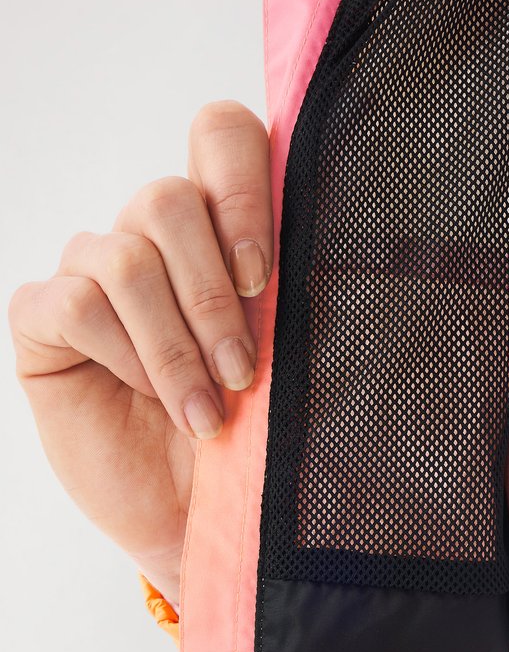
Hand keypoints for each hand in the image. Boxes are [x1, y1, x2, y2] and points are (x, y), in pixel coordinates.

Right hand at [7, 100, 272, 610]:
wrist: (196, 517)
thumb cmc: (247, 436)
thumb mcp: (283, 362)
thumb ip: (287, 295)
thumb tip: (322, 246)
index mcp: (217, 228)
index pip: (219, 135)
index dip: (241, 186)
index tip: (263, 277)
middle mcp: (150, 236)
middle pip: (167, 197)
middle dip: (212, 295)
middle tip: (243, 371)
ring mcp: (91, 271)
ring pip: (125, 256)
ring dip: (175, 344)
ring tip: (206, 414)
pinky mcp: (44, 317)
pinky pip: (75, 303)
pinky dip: (123, 356)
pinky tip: (147, 399)